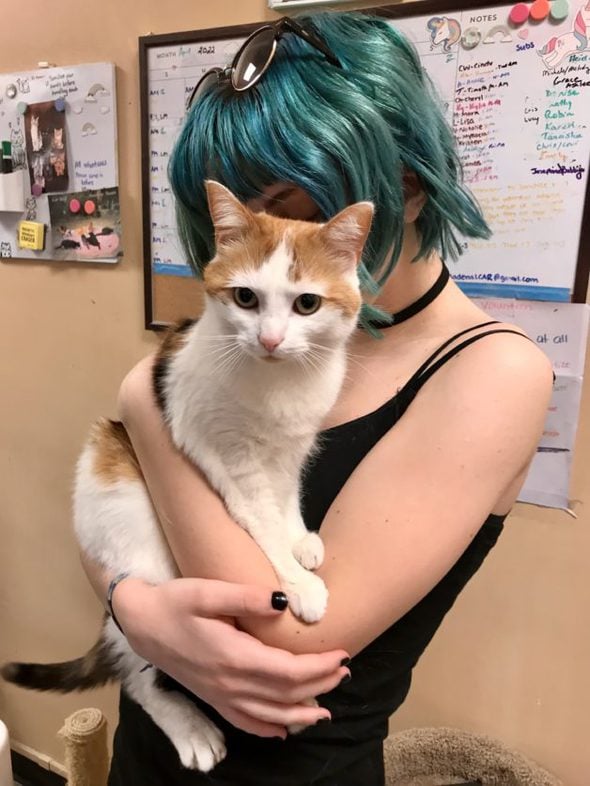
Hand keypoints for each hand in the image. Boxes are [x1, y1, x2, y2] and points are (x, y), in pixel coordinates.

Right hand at [113, 577, 349, 737]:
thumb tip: (282, 602)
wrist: (141, 622)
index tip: (343, 654)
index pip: (288, 672)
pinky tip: (283, 731)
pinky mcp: (212, 698)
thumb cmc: (175, 602)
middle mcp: (229, 683)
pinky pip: (245, 723)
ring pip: (269, 716)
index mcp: (233, 656)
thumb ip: (245, 596)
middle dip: (320, 686)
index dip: (319, 667)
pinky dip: (268, 729)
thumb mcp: (207, 591)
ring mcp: (219, 695)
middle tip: (344, 672)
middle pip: (285, 695)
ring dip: (301, 714)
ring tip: (326, 707)